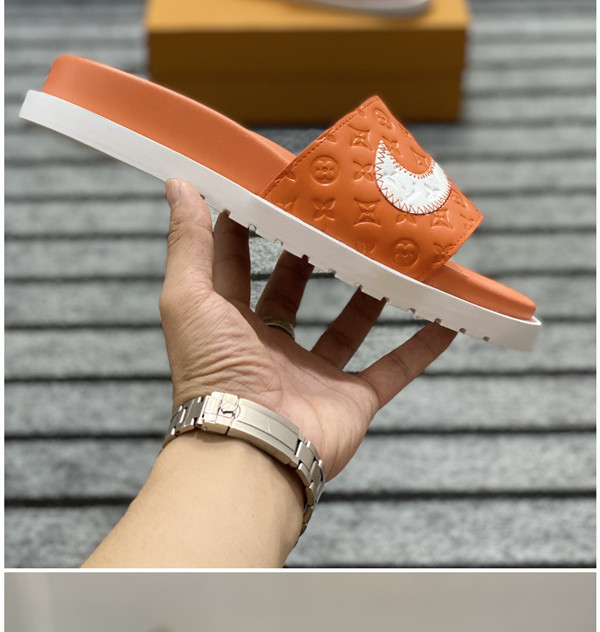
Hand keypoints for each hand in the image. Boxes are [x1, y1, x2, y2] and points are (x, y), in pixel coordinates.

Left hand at [160, 184, 451, 492]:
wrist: (249, 449)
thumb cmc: (211, 374)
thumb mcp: (189, 297)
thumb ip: (188, 243)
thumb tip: (179, 183)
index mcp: (228, 322)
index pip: (238, 262)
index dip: (252, 224)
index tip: (274, 184)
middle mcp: (269, 347)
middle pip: (294, 290)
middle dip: (313, 253)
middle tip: (339, 212)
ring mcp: (312, 375)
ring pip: (347, 324)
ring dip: (370, 292)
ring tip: (391, 253)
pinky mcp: (352, 401)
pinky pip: (393, 369)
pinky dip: (421, 347)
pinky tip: (445, 318)